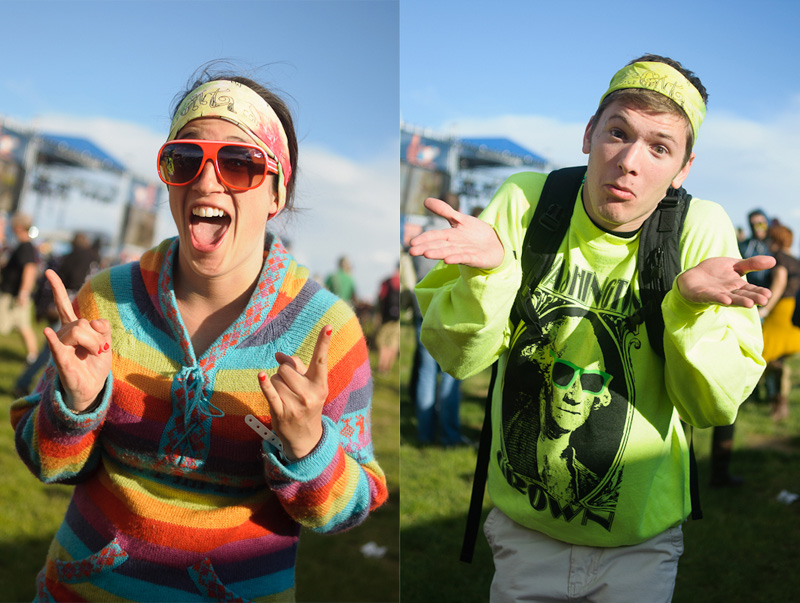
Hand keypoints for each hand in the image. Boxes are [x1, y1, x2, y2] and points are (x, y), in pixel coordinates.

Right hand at [42, 269, 110, 411]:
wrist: (92, 386)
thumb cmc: (96, 363)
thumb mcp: (106, 341)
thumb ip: (103, 328)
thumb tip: (93, 322)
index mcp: (73, 326)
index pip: (61, 304)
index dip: (57, 288)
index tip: (48, 272)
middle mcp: (63, 333)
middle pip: (82, 322)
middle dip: (96, 335)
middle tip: (98, 349)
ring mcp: (60, 345)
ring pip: (79, 331)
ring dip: (94, 344)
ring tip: (92, 354)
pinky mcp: (61, 359)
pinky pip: (57, 346)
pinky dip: (53, 340)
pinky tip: (47, 332)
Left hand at [258, 325, 330, 460]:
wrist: (305, 437)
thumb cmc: (306, 404)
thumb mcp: (309, 386)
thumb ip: (296, 367)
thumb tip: (278, 355)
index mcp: (320, 384)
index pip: (321, 359)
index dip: (324, 342)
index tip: (329, 326)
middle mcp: (310, 393)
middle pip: (286, 368)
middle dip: (283, 373)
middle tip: (289, 386)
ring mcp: (296, 404)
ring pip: (275, 378)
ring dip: (275, 384)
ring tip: (284, 397)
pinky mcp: (282, 412)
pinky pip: (270, 392)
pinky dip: (265, 384)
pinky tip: (261, 376)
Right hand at [408, 198, 504, 269]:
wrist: (497, 244)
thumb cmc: (476, 234)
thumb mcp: (460, 219)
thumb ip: (444, 211)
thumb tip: (425, 200)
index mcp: (450, 236)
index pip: (435, 236)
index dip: (424, 238)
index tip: (412, 242)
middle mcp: (455, 246)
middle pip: (439, 246)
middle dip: (426, 248)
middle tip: (412, 251)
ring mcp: (465, 253)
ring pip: (449, 252)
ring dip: (438, 253)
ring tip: (426, 254)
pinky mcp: (476, 259)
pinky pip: (465, 258)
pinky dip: (456, 259)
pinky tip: (447, 260)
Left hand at [676, 255, 776, 306]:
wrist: (692, 276)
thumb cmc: (715, 272)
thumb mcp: (734, 264)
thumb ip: (751, 264)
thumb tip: (774, 260)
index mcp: (737, 286)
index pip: (750, 290)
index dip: (759, 292)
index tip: (769, 294)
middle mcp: (728, 292)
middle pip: (742, 296)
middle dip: (752, 298)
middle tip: (764, 301)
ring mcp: (716, 295)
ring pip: (729, 299)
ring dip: (739, 301)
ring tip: (750, 304)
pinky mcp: (702, 295)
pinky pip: (711, 297)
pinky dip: (719, 298)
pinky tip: (726, 299)